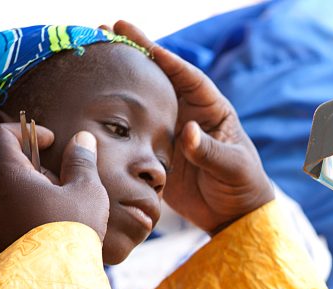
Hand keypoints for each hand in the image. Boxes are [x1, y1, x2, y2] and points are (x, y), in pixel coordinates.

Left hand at [0, 123, 108, 255]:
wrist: (56, 286)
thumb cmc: (72, 232)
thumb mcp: (86, 191)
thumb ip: (81, 161)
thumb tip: (82, 139)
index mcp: (7, 178)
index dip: (21, 131)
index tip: (48, 142)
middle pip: (5, 166)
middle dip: (35, 167)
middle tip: (65, 183)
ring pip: (8, 193)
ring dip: (34, 192)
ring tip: (64, 211)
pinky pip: (8, 216)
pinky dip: (28, 213)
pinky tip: (54, 230)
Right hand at [111, 21, 273, 233]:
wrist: (232, 216)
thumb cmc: (242, 185)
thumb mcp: (232, 167)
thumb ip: (210, 151)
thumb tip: (187, 131)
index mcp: (211, 109)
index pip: (186, 76)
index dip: (163, 56)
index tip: (138, 37)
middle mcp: (188, 114)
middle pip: (158, 79)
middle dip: (134, 54)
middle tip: (104, 29)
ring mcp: (170, 132)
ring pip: (141, 101)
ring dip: (119, 80)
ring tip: (92, 54)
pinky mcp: (155, 152)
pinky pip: (132, 131)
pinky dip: (114, 117)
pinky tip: (90, 101)